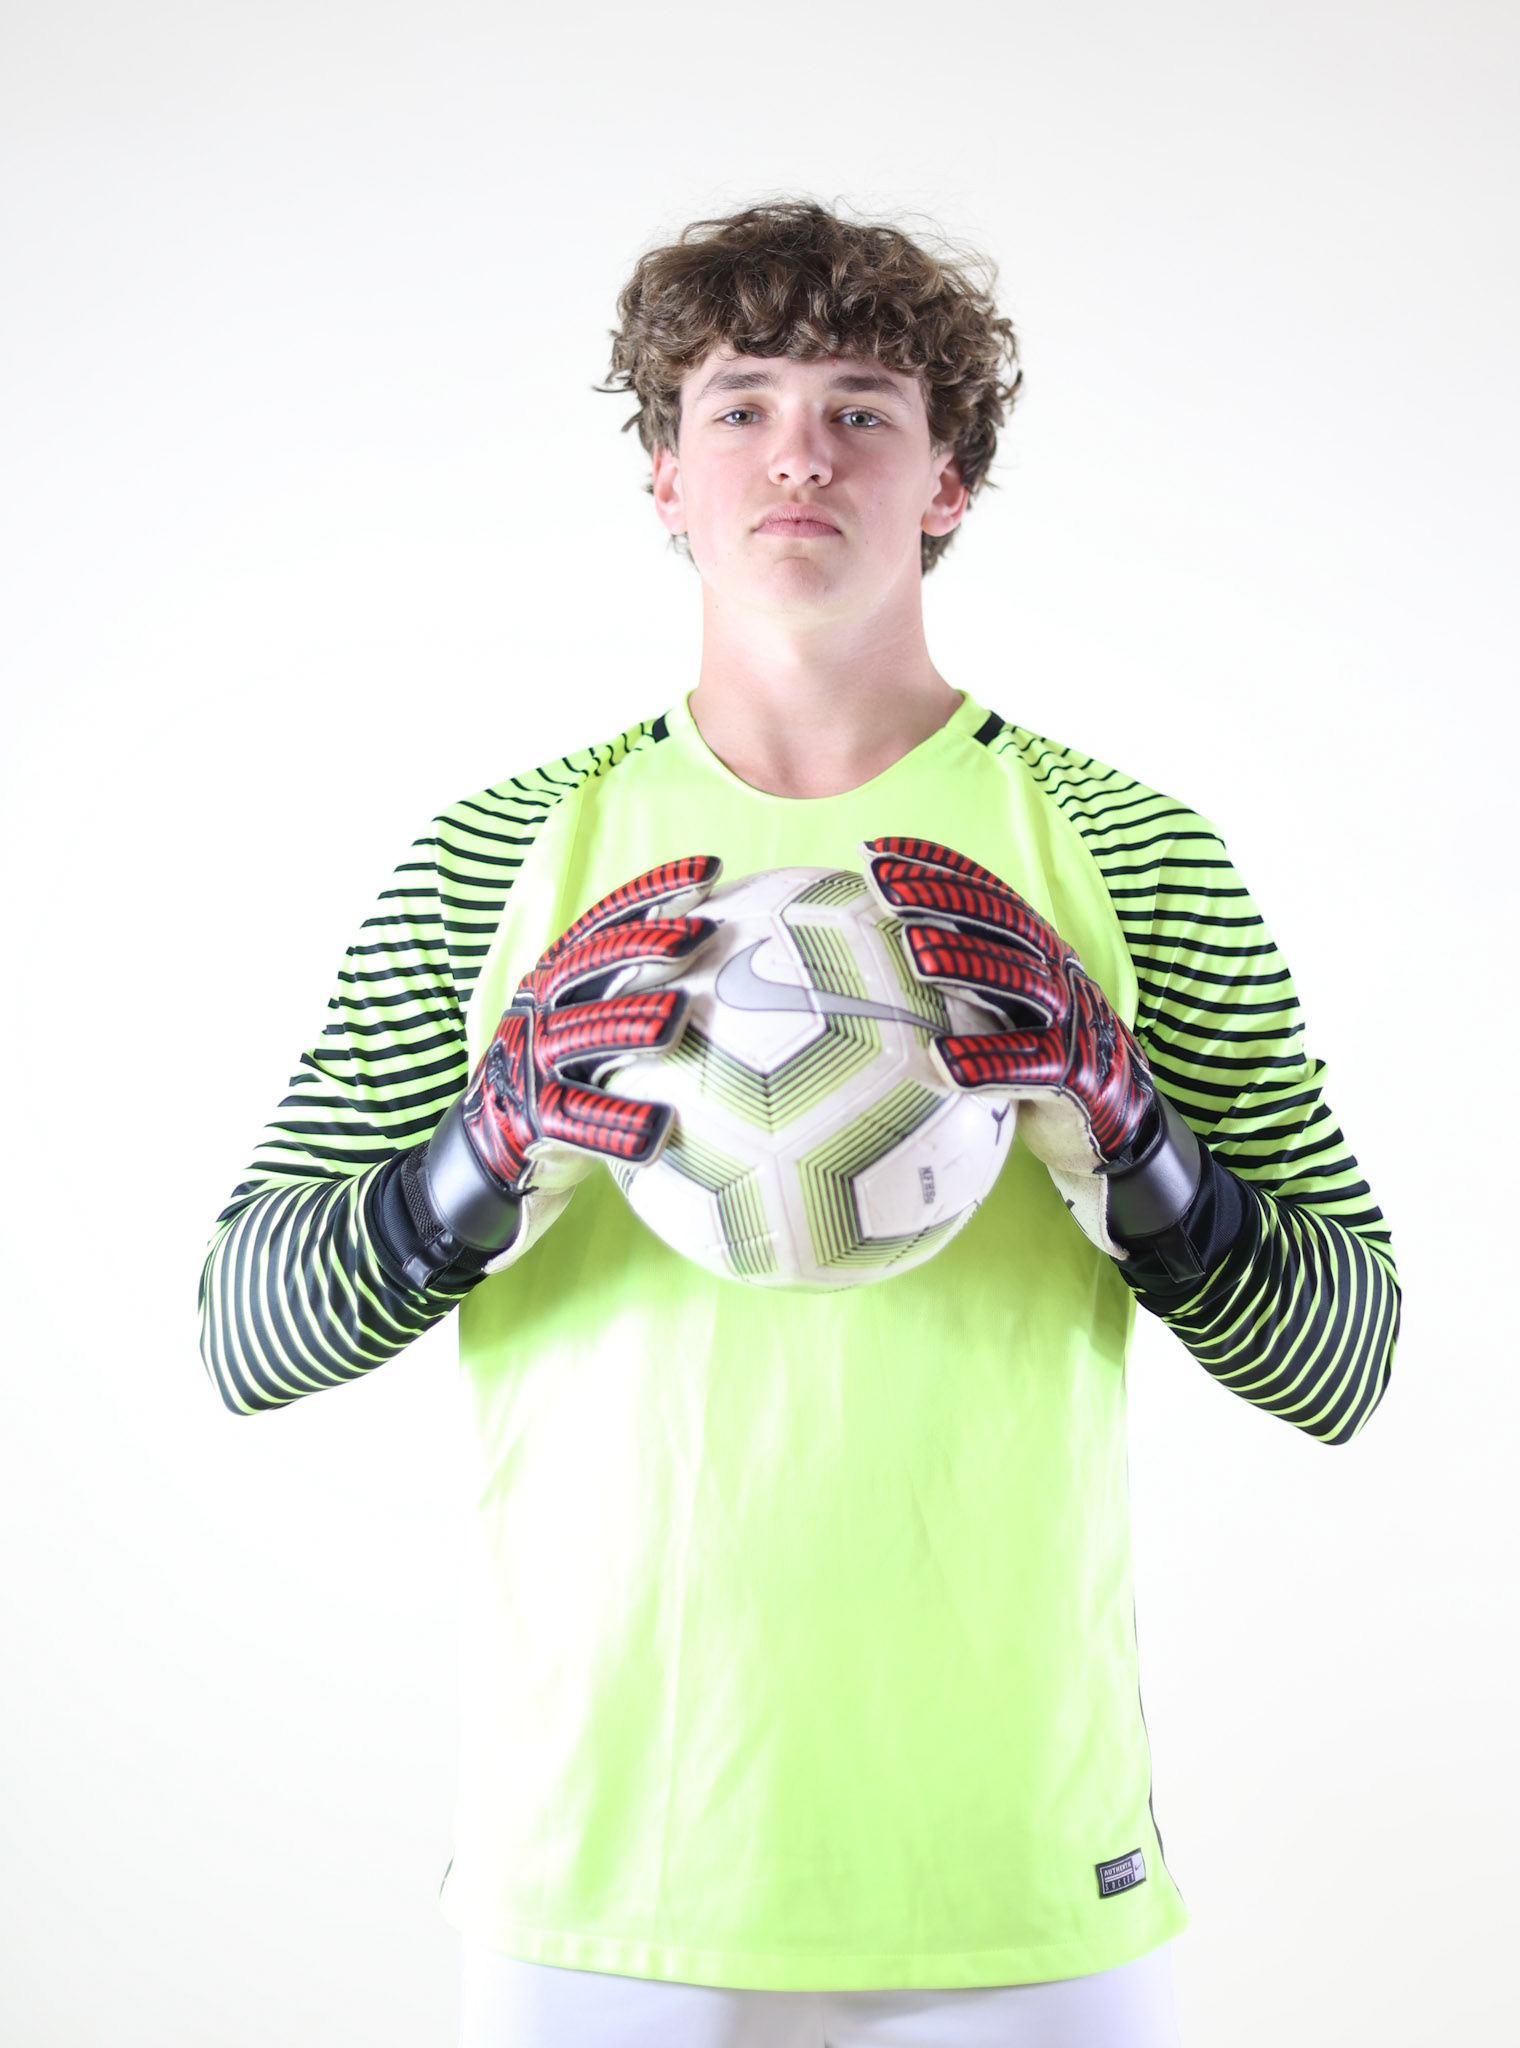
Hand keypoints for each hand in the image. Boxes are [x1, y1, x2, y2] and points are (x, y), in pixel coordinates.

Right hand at [398, 855, 721, 1284]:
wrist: (484, 1154)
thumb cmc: (563, 1085)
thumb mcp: (592, 1033)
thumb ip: (642, 1000)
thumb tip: (744, 978)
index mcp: (560, 979)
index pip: (608, 922)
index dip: (656, 892)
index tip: (713, 871)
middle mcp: (544, 1009)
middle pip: (593, 964)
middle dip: (646, 943)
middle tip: (702, 934)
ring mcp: (533, 1060)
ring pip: (583, 1034)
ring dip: (631, 1022)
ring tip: (679, 1018)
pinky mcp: (532, 1118)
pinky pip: (578, 1120)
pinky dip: (618, 1125)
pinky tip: (660, 1131)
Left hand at [861, 836, 1169, 1256]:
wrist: (1114, 1127)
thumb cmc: (1035, 1063)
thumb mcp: (999, 1013)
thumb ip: (954, 985)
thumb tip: (859, 968)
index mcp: (1034, 951)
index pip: (984, 897)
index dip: (935, 870)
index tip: (876, 853)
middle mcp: (1055, 974)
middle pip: (999, 924)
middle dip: (941, 899)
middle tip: (883, 887)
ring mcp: (1071, 1021)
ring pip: (1020, 983)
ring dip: (966, 965)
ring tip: (913, 954)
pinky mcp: (1078, 1076)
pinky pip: (1032, 1065)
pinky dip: (988, 1063)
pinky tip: (942, 1062)